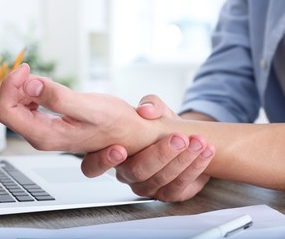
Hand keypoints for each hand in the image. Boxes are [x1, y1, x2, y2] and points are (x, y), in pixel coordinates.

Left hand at [0, 65, 162, 152]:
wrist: (128, 135)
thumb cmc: (115, 123)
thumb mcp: (90, 108)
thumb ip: (58, 98)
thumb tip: (30, 84)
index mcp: (45, 135)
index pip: (5, 110)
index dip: (10, 85)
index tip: (26, 70)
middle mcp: (40, 137)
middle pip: (5, 109)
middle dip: (13, 86)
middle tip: (31, 70)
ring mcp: (43, 132)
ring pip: (13, 108)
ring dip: (20, 88)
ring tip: (39, 79)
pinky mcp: (48, 125)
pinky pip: (25, 108)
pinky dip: (29, 93)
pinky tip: (43, 87)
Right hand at [81, 95, 214, 201]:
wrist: (183, 136)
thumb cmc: (159, 125)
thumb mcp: (154, 109)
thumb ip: (150, 105)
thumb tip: (146, 111)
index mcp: (112, 154)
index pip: (93, 166)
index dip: (103, 161)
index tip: (120, 149)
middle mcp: (126, 174)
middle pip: (136, 172)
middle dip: (160, 155)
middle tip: (179, 138)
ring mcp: (146, 187)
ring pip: (161, 180)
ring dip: (183, 160)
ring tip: (198, 142)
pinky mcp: (167, 194)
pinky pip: (180, 187)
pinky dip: (196, 168)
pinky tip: (206, 152)